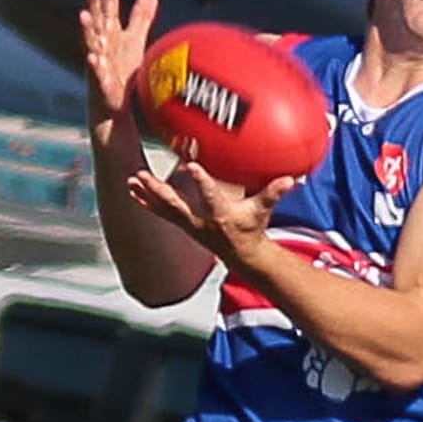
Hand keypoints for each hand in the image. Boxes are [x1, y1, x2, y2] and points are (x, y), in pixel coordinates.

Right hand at [79, 0, 159, 137]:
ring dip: (86, 29)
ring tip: (83, 15)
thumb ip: (140, 18)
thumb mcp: (133, 42)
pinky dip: (94, 65)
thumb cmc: (120, 72)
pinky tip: (92, 57)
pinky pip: (96, 73)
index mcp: (109, 33)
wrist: (112, 108)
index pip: (109, 5)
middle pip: (97, 20)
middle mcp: (101, 45)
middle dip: (94, 4)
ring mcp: (98, 63)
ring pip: (90, 43)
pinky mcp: (101, 84)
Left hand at [125, 158, 296, 262]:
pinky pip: (161, 213)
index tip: (190, 166)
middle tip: (143, 176)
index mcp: (221, 216)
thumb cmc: (252, 229)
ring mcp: (189, 225)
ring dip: (147, 195)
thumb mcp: (263, 211)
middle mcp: (200, 222)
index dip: (201, 182)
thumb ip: (274, 193)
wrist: (242, 255)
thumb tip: (291, 178)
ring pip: (163, 209)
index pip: (210, 197)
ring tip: (132, 180)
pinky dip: (146, 202)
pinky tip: (132, 190)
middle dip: (159, 191)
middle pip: (176, 206)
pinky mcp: (183, 224)